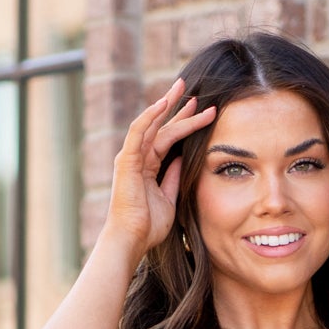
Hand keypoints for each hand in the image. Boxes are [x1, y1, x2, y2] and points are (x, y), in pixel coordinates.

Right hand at [104, 77, 216, 260]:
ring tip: (182, 88)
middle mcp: (138, 158)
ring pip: (153, 124)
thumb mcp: (169, 199)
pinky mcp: (127, 159)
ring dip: (167, 105)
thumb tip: (183, 159)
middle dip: (177, 108)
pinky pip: (139, 131)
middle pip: (161, 127)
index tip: (201, 112)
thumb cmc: (148, 227)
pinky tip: (164, 102)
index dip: (184, 124)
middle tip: (193, 91)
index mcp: (147, 166)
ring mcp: (131, 157)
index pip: (168, 139)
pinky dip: (150, 115)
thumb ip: (174, 177)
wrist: (131, 240)